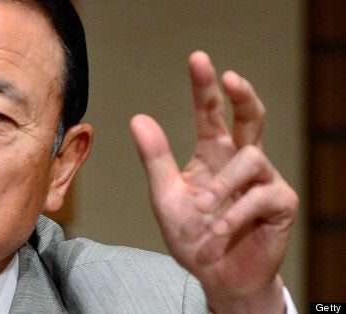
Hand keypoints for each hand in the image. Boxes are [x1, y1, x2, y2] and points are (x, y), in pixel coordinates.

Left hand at [131, 51, 297, 312]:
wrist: (216, 276)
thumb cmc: (192, 235)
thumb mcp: (166, 197)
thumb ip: (156, 159)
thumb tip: (138, 118)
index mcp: (212, 154)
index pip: (210, 113)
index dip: (205, 87)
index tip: (198, 59)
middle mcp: (239, 161)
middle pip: (250, 117)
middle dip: (243, 95)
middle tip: (231, 78)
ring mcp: (263, 180)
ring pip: (251, 160)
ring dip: (223, 186)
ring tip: (202, 212)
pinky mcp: (280, 204)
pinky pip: (261, 197)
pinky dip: (235, 215)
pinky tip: (217, 233)